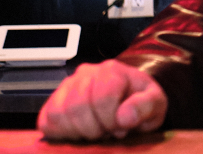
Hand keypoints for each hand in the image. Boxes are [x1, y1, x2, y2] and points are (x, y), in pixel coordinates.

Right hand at [37, 59, 167, 140]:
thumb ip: (146, 106)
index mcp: (112, 71)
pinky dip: (61, 133)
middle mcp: (86, 73)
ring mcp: (67, 87)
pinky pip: (46, 120)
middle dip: (95, 128)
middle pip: (78, 105)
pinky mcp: (53, 102)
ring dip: (78, 131)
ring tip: (94, 131)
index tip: (120, 127)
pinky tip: (79, 132)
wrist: (128, 98)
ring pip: (60, 113)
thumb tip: (125, 117)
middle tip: (107, 131)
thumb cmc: (139, 101)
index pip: (103, 96)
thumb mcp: (155, 103)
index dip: (111, 119)